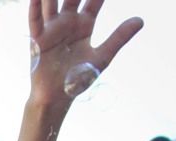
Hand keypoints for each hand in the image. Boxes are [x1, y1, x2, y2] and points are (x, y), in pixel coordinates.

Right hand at [28, 0, 142, 104]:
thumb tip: (140, 20)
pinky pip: (35, 20)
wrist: (57, 97)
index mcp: (84, 24)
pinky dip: (35, 7)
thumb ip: (119, 37)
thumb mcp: (102, 57)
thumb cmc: (77, 79)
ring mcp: (52, 29)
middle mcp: (67, 22)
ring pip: (52, 3)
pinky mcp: (37, 40)